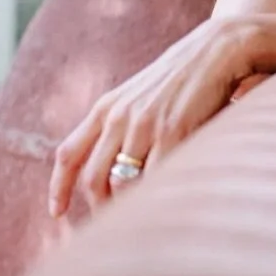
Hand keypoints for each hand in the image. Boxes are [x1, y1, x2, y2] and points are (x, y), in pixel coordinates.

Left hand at [47, 16, 262, 218]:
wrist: (218, 47)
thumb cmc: (184, 76)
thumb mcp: (141, 96)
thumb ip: (122, 124)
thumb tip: (113, 170)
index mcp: (106, 107)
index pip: (69, 154)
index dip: (58, 188)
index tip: (57, 213)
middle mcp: (118, 116)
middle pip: (93, 178)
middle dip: (99, 209)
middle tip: (112, 228)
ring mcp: (144, 124)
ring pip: (120, 183)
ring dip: (126, 208)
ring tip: (139, 223)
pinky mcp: (173, 130)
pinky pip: (154, 176)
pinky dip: (154, 196)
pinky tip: (162, 205)